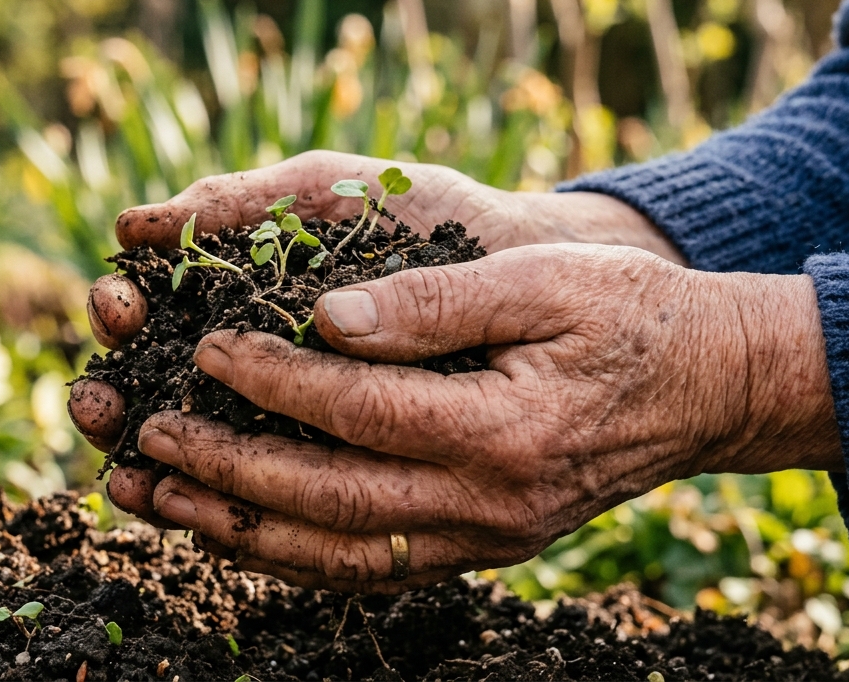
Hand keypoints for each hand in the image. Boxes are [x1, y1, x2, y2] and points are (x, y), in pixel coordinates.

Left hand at [72, 150, 683, 520]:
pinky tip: (234, 530)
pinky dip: (291, 555)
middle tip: (145, 437)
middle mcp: (488, 506)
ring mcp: (483, 540)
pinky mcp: (478, 549)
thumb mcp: (542, 281)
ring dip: (238, 530)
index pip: (357, 411)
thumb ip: (434, 301)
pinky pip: (368, 568)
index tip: (203, 348)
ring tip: (160, 499)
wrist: (703, 387)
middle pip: (327, 500)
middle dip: (226, 468)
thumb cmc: (625, 319)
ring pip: (336, 554)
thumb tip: (325, 317)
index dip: (271, 381)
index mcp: (503, 431)